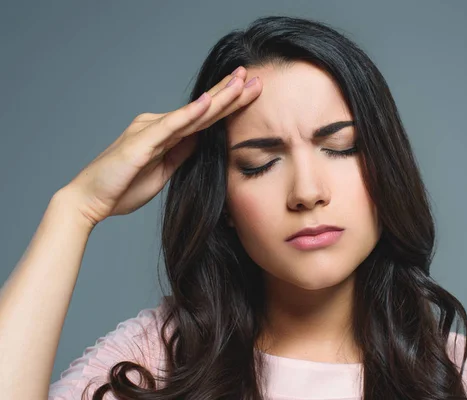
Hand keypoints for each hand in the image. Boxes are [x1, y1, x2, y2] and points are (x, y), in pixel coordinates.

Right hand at [62, 66, 260, 227]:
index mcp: (164, 134)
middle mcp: (158, 126)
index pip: (202, 118)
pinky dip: (190, 113)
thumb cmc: (123, 187)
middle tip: (256, 78)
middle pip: (202, 109)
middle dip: (230, 93)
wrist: (90, 200)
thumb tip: (201, 139)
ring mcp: (150, 131)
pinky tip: (208, 102)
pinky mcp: (141, 142)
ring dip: (219, 97)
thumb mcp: (163, 171)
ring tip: (242, 81)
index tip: (250, 94)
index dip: (227, 105)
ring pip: (192, 113)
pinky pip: (171, 125)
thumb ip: (181, 152)